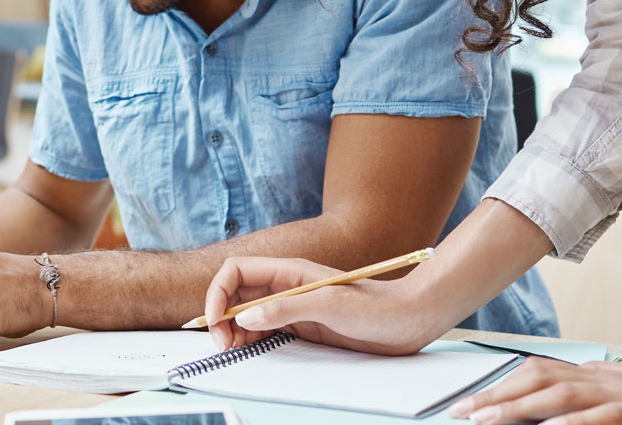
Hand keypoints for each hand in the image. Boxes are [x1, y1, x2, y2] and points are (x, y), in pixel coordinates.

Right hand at [203, 256, 442, 354]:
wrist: (407, 321)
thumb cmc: (375, 308)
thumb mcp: (329, 306)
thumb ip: (286, 310)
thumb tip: (244, 318)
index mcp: (289, 272)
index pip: (237, 272)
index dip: (218, 292)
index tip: (213, 320)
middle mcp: (286, 286)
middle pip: (236, 293)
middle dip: (220, 315)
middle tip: (222, 344)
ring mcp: (292, 306)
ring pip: (246, 313)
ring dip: (231, 329)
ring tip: (231, 349)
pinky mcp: (301, 325)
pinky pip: (263, 329)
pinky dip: (248, 338)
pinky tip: (246, 348)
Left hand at [444, 352, 621, 424]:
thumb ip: (596, 397)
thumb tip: (555, 405)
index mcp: (601, 375)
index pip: (540, 372)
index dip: (501, 384)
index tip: (469, 400)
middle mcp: (606, 379)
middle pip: (540, 380)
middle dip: (496, 397)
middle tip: (460, 413)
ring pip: (562, 396)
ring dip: (520, 408)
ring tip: (486, 420)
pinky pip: (606, 416)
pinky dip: (575, 421)